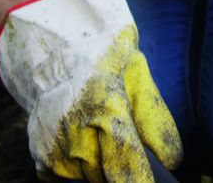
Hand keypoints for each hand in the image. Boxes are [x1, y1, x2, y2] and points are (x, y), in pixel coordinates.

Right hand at [0, 0, 181, 181]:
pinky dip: (81, 163)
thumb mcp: (137, 73)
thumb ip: (155, 120)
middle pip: (112, 178)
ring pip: (92, 178)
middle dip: (124, 166)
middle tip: (124, 137)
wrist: (47, 44)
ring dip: (102, 163)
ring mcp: (53, 151)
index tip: (154, 181)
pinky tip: (82, 135)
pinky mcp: (40, 159)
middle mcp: (74, 137)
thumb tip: (173, 160)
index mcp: (104, 111)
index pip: (128, 172)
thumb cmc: (100, 55)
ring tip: (99, 128)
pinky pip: (69, 177)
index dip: (142, 182)